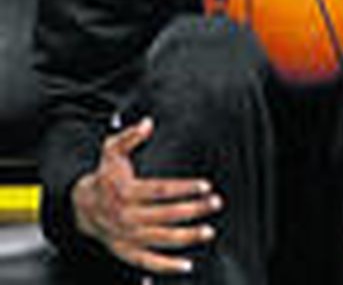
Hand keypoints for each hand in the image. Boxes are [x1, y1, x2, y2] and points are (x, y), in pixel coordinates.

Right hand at [71, 117, 221, 274]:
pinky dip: (166, 266)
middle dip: (193, 209)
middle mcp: (125, 217)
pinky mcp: (125, 251)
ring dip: (186, 237)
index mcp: (125, 192)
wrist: (80, 205)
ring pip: (159, 239)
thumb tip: (147, 123)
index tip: (206, 185)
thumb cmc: (105, 175)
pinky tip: (187, 265)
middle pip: (164, 215)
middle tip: (215, 203)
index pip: (160, 190)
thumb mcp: (111, 151)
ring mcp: (125, 236)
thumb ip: (129, 136)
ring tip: (209, 231)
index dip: (184, 188)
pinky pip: (146, 262)